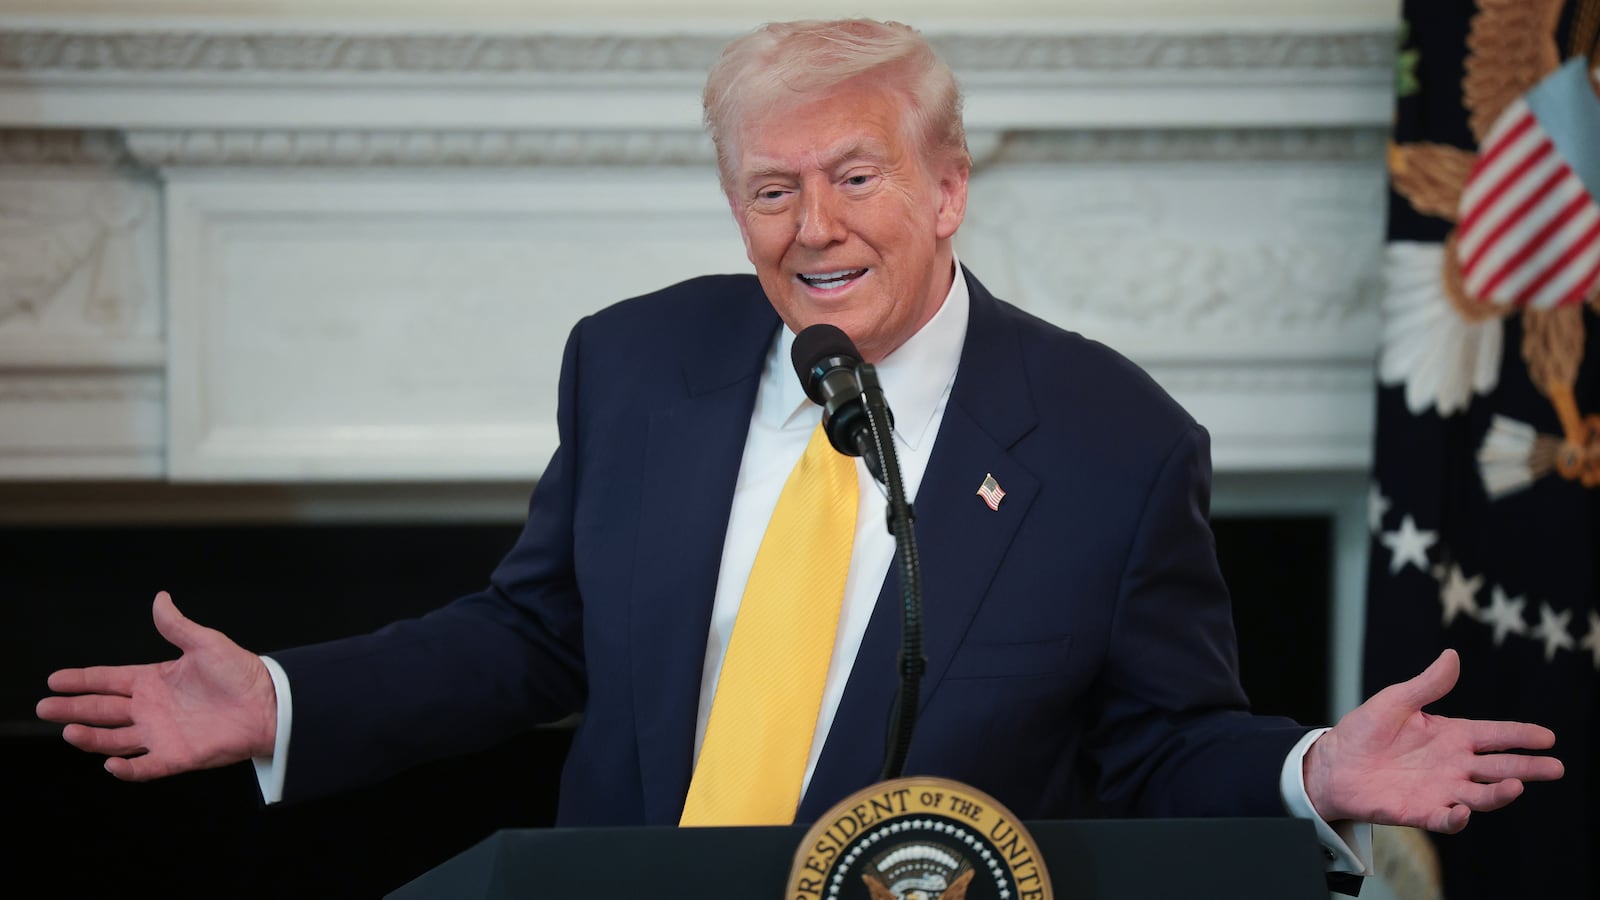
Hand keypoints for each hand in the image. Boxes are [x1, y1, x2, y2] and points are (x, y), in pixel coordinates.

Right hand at [35, 591, 277, 780]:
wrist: (271, 703)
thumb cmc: (242, 672)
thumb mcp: (206, 643)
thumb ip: (178, 626)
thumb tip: (160, 598)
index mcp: (154, 680)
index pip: (108, 680)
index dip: (82, 680)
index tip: (54, 679)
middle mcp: (151, 708)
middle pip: (102, 710)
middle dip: (72, 708)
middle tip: (44, 707)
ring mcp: (162, 733)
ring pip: (115, 739)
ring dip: (92, 738)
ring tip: (69, 731)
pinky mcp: (177, 756)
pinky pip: (146, 767)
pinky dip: (127, 769)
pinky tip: (110, 763)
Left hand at [1304, 648, 1563, 832]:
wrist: (1334, 763)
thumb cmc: (1365, 731)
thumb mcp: (1396, 701)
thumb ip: (1427, 684)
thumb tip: (1452, 655)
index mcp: (1451, 736)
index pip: (1495, 735)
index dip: (1521, 736)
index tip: (1548, 737)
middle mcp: (1453, 765)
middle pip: (1499, 767)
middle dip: (1528, 767)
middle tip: (1554, 767)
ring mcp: (1439, 789)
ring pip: (1480, 795)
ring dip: (1499, 793)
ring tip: (1515, 786)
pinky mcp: (1419, 811)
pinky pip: (1443, 818)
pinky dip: (1455, 818)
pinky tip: (1461, 810)